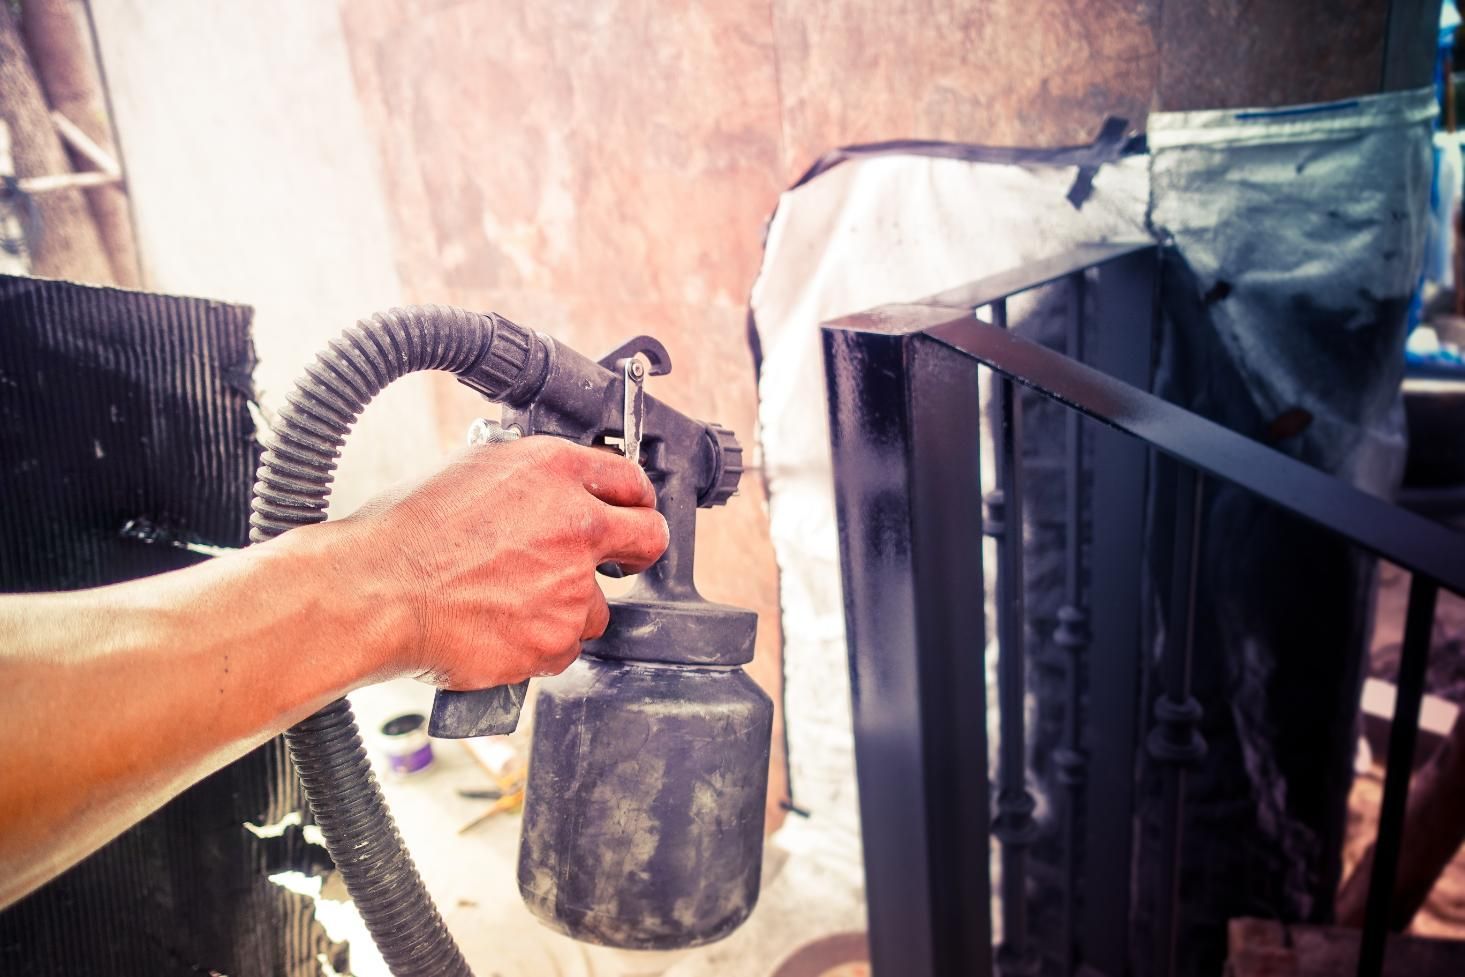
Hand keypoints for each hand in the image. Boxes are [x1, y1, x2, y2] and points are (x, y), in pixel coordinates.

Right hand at [337, 436, 667, 689]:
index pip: (628, 478)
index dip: (632, 499)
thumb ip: (529, 481)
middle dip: (636, 550)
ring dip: (566, 607)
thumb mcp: (471, 470)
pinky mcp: (557, 638)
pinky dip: (540, 644)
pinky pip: (565, 646)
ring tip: (509, 603)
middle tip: (617, 559)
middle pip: (648, 538)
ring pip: (596, 605)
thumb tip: (549, 491)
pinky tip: (499, 628)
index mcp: (553, 470)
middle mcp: (575, 524)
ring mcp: (571, 586)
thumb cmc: (405, 532)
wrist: (376, 591)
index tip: (632, 511)